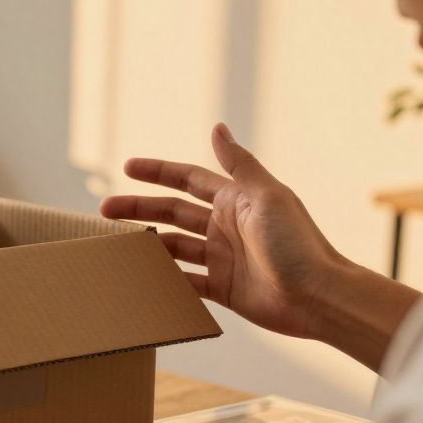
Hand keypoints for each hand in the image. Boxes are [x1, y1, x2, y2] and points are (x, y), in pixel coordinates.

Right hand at [100, 123, 345, 338]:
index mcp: (235, 200)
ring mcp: (223, 258)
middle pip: (172, 212)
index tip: (127, 167)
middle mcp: (225, 226)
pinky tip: (143, 277)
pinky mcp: (223, 288)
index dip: (158, 172)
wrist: (317, 296)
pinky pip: (186, 281)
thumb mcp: (267, 196)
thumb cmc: (297, 243)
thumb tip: (217, 127)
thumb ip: (239, 164)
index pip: (187, 180)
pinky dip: (165, 279)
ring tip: (117, 244)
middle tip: (105, 210)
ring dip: (147, 243)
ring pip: (173, 246)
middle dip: (139, 208)